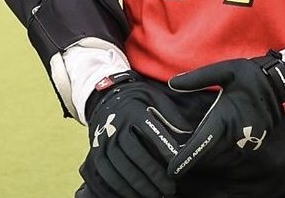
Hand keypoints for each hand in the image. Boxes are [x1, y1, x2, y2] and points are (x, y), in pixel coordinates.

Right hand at [80, 71, 189, 197]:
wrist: (107, 99)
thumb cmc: (139, 100)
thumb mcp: (155, 97)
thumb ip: (170, 114)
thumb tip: (188, 134)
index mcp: (134, 109)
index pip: (151, 130)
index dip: (165, 147)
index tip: (178, 162)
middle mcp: (116, 125)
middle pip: (136, 152)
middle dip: (154, 173)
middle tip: (170, 187)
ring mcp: (104, 140)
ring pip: (122, 166)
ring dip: (140, 184)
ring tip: (157, 195)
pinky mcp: (96, 153)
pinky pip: (108, 174)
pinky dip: (122, 187)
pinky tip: (136, 195)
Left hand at [167, 50, 284, 177]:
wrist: (280, 84)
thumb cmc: (251, 76)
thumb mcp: (225, 70)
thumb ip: (198, 78)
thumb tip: (172, 83)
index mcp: (225, 117)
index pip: (202, 144)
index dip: (186, 160)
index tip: (172, 171)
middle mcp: (235, 134)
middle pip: (208, 156)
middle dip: (192, 158)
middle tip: (178, 153)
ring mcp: (246, 142)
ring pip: (220, 160)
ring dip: (206, 159)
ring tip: (193, 151)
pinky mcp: (253, 144)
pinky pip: (232, 158)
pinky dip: (219, 157)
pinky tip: (213, 147)